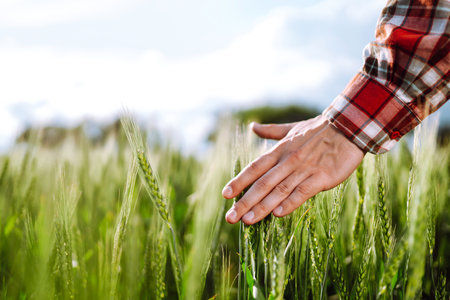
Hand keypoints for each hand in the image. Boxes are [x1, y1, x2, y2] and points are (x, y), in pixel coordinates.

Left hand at [223, 115, 364, 224]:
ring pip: (279, 190)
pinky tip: (278, 214)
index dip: (239, 181)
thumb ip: (271, 131)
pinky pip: (302, 192)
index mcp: (280, 150)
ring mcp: (304, 170)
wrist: (348, 127)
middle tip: (230, 217)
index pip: (254, 168)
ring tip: (247, 220)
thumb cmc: (318, 130)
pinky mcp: (321, 177)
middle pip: (262, 184)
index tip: (225, 195)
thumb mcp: (291, 129)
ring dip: (262, 207)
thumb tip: (252, 127)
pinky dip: (290, 203)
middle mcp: (288, 161)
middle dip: (244, 201)